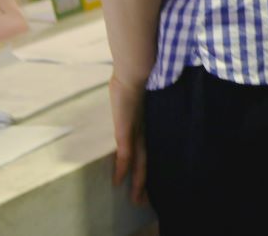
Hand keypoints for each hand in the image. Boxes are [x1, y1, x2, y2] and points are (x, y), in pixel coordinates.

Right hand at [109, 73, 147, 205]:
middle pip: (148, 159)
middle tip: (147, 198)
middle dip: (146, 179)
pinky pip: (125, 155)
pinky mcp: (126, 130)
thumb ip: (134, 93)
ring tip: (137, 200)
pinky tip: (118, 182)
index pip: (149, 146)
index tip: (149, 175)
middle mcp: (145, 127)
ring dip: (137, 181)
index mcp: (146, 119)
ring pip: (140, 162)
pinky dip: (122, 169)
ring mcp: (136, 130)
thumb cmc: (137, 71)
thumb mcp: (134, 87)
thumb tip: (131, 86)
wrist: (138, 67)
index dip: (148, 161)